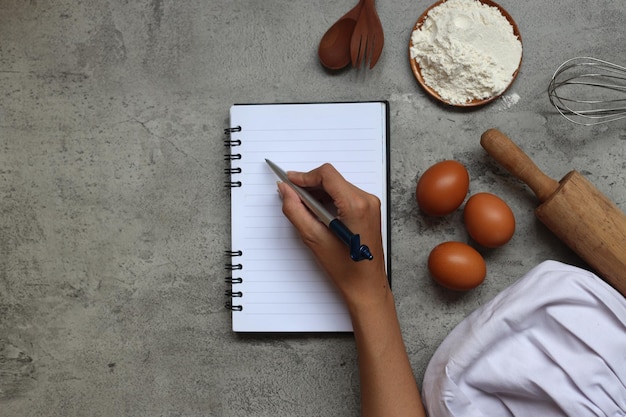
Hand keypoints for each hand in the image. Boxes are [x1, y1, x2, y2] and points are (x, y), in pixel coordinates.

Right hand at [277, 163, 388, 310]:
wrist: (366, 285)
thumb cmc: (346, 268)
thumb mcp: (314, 238)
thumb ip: (296, 210)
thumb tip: (286, 191)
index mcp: (356, 205)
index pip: (327, 175)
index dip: (304, 176)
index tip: (290, 181)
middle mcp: (367, 200)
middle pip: (332, 179)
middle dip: (310, 185)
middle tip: (292, 196)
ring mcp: (370, 204)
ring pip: (337, 185)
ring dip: (318, 192)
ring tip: (304, 208)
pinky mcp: (369, 210)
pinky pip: (345, 194)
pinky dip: (329, 199)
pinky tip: (318, 212)